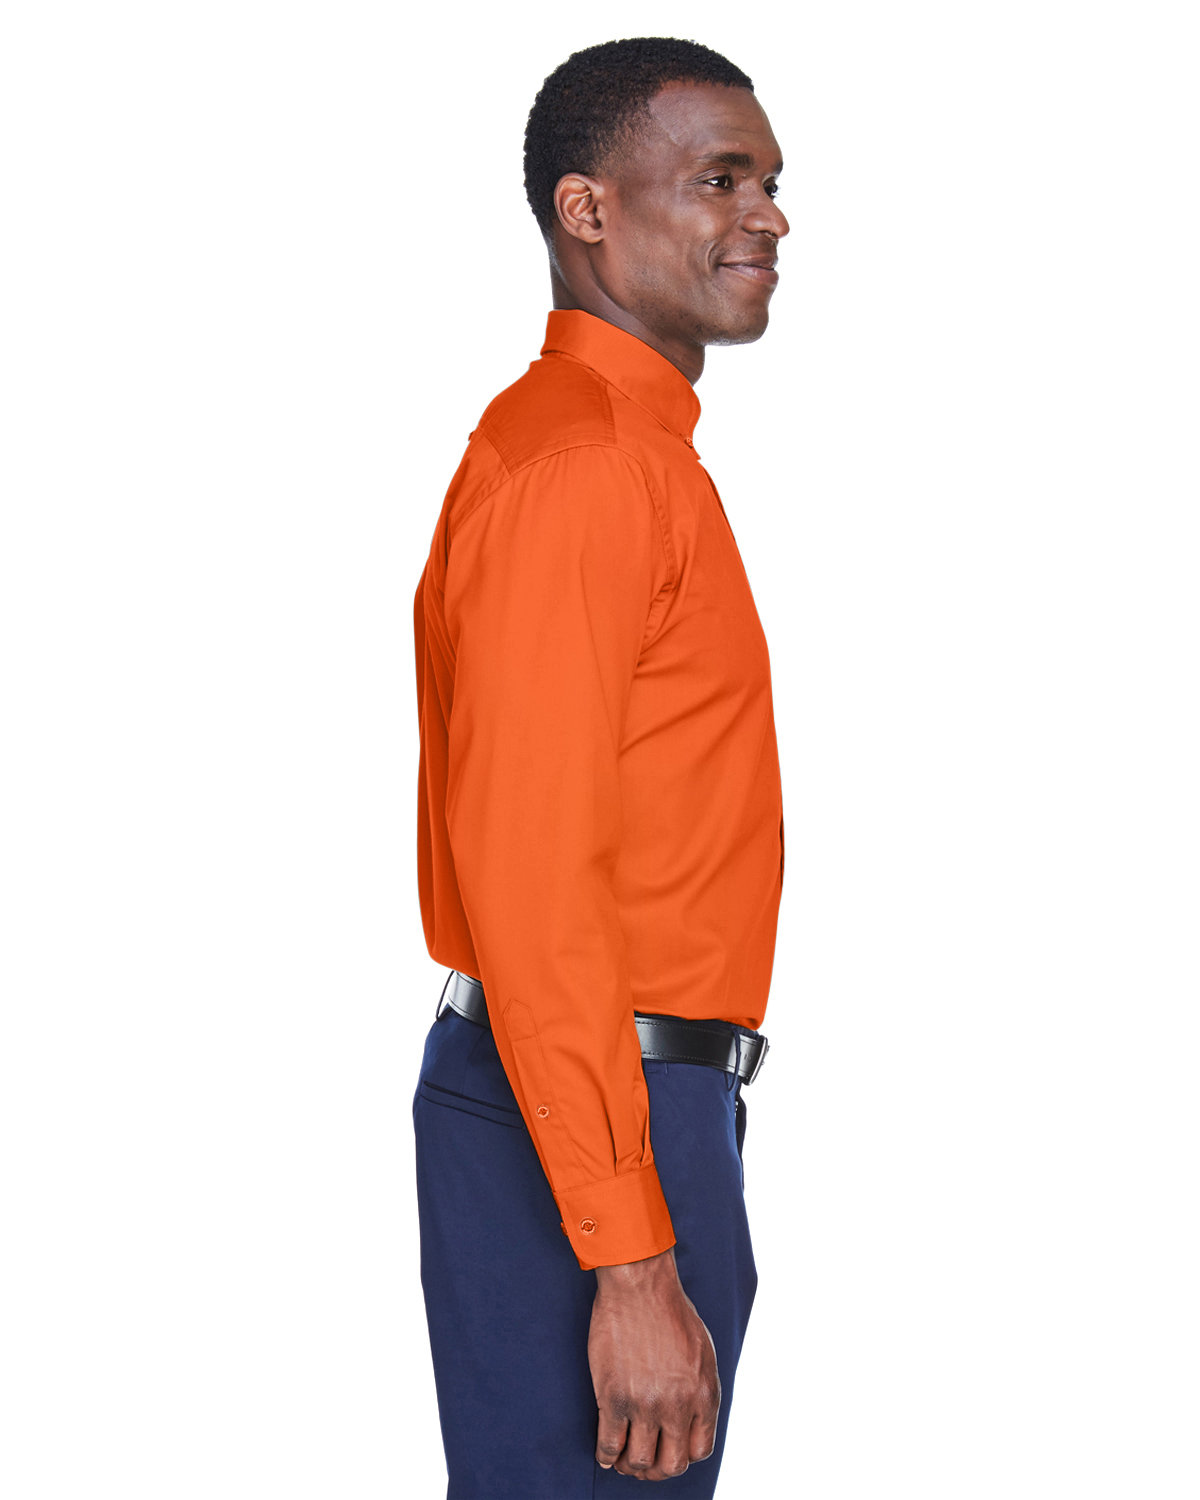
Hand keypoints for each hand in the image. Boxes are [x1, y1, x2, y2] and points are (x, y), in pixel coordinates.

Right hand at [588, 1246, 720, 1480]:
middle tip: (645, 1462)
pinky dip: (607, 1457)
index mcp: (704, 1394)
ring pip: (640, 1461)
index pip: (700, 1451)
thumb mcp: (702, 1351)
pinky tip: (606, 1453)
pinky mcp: (614, 1397)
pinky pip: (610, 1444)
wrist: (640, 1284)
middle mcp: (678, 1406)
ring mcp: (645, 1404)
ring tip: (624, 1458)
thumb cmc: (670, 1309)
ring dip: (632, 1466)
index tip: (670, 1450)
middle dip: (658, 1470)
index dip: (683, 1455)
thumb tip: (692, 1417)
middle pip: (671, 1464)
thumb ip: (700, 1388)